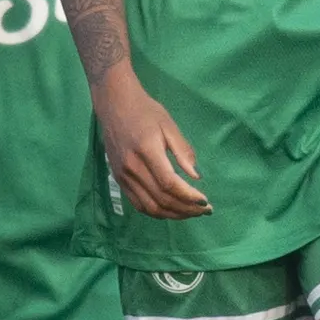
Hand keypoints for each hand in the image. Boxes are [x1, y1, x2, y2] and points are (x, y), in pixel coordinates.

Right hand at [96, 74, 209, 218]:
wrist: (114, 105)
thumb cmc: (145, 112)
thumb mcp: (169, 125)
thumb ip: (183, 151)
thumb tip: (196, 176)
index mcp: (146, 151)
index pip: (169, 183)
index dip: (188, 197)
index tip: (205, 202)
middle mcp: (132, 167)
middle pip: (161, 199)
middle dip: (186, 209)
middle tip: (204, 210)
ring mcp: (122, 176)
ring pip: (150, 206)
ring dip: (173, 214)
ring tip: (191, 213)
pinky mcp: (118, 179)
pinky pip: (138, 203)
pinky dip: (157, 212)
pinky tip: (172, 210)